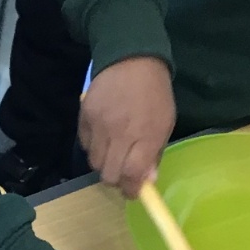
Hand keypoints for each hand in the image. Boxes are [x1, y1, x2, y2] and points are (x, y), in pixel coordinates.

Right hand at [79, 58, 175, 197]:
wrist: (131, 59)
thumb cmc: (154, 93)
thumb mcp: (165, 122)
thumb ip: (155, 153)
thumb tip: (147, 181)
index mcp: (145, 136)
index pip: (131, 175)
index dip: (131, 189)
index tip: (133, 191)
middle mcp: (120, 133)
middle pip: (109, 174)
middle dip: (117, 180)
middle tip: (123, 173)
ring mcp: (99, 125)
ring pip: (94, 163)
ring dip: (104, 164)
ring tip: (114, 152)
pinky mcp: (84, 117)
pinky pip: (85, 144)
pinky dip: (93, 147)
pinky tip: (103, 137)